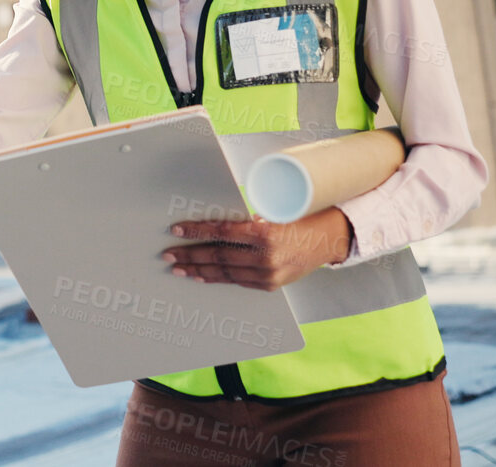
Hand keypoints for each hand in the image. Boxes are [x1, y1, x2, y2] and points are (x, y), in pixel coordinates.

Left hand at [162, 207, 352, 291]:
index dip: (196, 231)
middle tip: (168, 254)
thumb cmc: (298, 218)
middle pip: (217, 255)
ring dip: (198, 270)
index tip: (176, 230)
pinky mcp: (270, 284)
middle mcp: (265, 256)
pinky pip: (237, 281)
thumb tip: (212, 221)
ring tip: (178, 268)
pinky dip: (217, 279)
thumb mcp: (271, 212)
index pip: (220, 231)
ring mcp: (267, 274)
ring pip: (224, 272)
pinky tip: (202, 276)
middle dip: (189, 254)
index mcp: (264, 232)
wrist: (327, 240)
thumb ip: (244, 219)